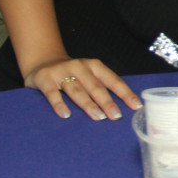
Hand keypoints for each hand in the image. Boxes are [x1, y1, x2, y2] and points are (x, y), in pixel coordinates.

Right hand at [24, 57, 140, 120]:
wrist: (42, 61)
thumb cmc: (72, 73)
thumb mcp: (89, 74)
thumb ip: (101, 85)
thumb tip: (121, 106)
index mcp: (95, 66)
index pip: (113, 80)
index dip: (125, 93)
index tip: (135, 106)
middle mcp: (80, 67)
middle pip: (96, 86)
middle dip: (107, 102)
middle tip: (116, 116)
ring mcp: (62, 73)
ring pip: (77, 90)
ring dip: (88, 104)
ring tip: (98, 116)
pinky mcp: (46, 80)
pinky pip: (53, 94)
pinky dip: (59, 104)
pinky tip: (66, 115)